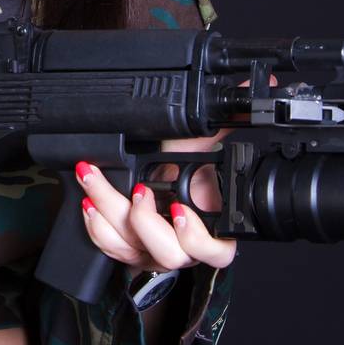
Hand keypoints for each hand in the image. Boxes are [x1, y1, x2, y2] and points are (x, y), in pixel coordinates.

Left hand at [73, 73, 275, 275]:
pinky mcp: (128, 250)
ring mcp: (153, 251)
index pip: (216, 251)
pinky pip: (111, 249)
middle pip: (168, 254)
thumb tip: (254, 89)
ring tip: (96, 185)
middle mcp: (183, 246)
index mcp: (212, 228)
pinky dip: (96, 227)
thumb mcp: (202, 139)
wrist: (154, 173)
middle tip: (137, 191)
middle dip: (146, 222)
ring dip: (110, 217)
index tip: (179, 208)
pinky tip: (89, 203)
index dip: (197, 237)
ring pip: (132, 251)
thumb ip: (230, 117)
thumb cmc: (180, 162)